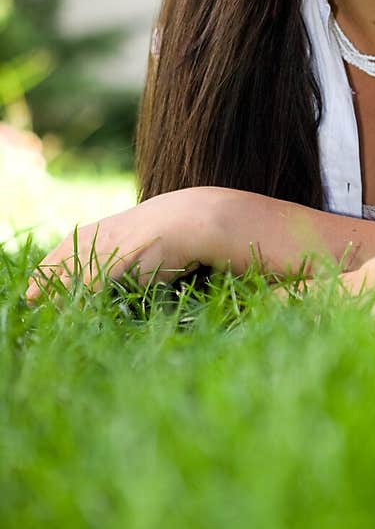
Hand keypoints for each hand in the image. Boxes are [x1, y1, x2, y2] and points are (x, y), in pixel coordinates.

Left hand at [25, 187, 225, 302]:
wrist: (191, 220)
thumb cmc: (177, 229)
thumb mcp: (146, 237)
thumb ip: (130, 251)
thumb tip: (129, 268)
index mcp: (108, 228)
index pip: (69, 245)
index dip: (52, 262)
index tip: (36, 277)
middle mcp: (103, 236)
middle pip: (65, 258)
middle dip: (45, 278)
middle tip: (28, 296)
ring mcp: (110, 247)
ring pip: (73, 271)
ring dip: (56, 290)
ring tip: (40, 304)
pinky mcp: (119, 262)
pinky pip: (92, 282)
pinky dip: (79, 296)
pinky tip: (70, 308)